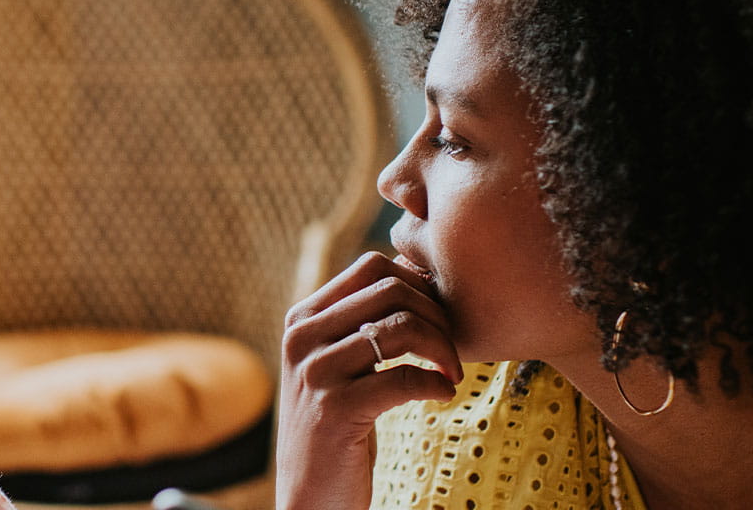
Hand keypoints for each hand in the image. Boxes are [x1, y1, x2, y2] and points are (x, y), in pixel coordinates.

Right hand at [277, 252, 462, 509]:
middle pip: (391, 290)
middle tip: (451, 350)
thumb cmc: (337, 424)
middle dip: (437, 315)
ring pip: (402, 328)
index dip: (418, 284)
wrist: (311, 494)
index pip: (372, 266)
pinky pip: (406, 377)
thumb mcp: (338, 362)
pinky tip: (442, 393)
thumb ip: (362, 319)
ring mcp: (316, 374)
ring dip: (443, 349)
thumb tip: (415, 267)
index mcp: (302, 318)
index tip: (437, 318)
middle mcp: (302, 338)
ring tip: (450, 372)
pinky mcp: (337, 411)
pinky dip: (437, 383)